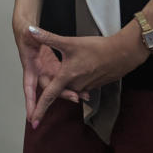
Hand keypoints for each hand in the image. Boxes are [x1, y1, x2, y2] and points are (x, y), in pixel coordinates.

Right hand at [14, 22, 84, 123]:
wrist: (28, 31)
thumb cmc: (27, 34)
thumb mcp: (30, 33)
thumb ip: (33, 34)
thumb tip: (29, 30)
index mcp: (30, 66)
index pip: (29, 87)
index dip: (31, 102)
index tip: (32, 116)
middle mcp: (38, 72)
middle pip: (49, 88)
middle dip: (61, 94)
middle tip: (75, 97)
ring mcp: (46, 70)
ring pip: (57, 85)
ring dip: (68, 91)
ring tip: (83, 95)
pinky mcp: (54, 67)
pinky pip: (62, 79)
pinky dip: (71, 84)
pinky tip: (82, 88)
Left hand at [26, 24, 146, 127]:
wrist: (122, 54)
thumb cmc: (97, 49)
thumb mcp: (70, 42)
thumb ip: (48, 38)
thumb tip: (30, 30)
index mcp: (67, 77)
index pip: (49, 96)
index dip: (39, 109)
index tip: (33, 121)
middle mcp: (76, 86)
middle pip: (59, 90)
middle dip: (53, 88)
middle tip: (47, 83)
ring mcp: (86, 86)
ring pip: (69, 87)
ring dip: (66, 82)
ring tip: (68, 71)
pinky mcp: (93, 84)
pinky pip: (79, 85)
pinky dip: (75, 79)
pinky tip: (77, 69)